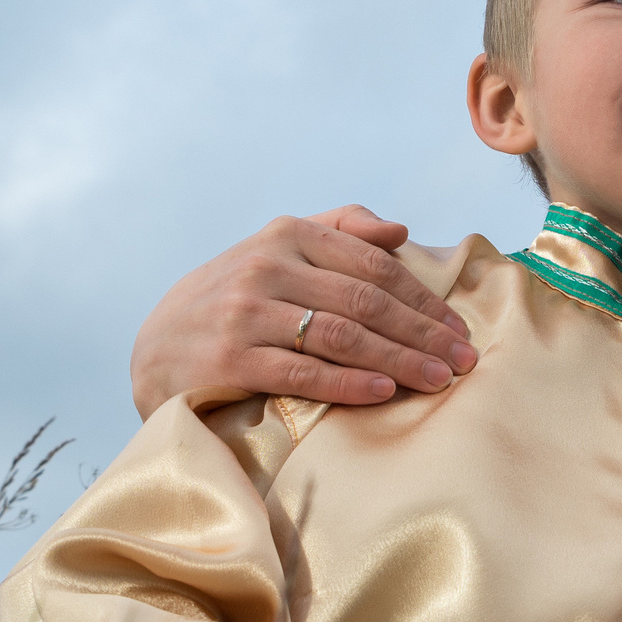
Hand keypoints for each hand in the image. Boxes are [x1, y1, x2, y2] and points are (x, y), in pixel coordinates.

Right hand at [127, 207, 478, 417]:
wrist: (156, 345)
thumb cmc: (237, 297)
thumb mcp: (279, 249)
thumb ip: (340, 229)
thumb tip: (399, 230)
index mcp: (287, 234)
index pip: (373, 265)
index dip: (423, 298)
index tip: (459, 327)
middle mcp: (266, 267)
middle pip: (365, 302)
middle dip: (423, 333)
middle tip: (465, 359)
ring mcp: (245, 313)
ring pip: (341, 336)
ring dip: (399, 360)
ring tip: (439, 379)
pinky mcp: (228, 359)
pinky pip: (303, 373)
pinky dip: (348, 383)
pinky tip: (384, 392)